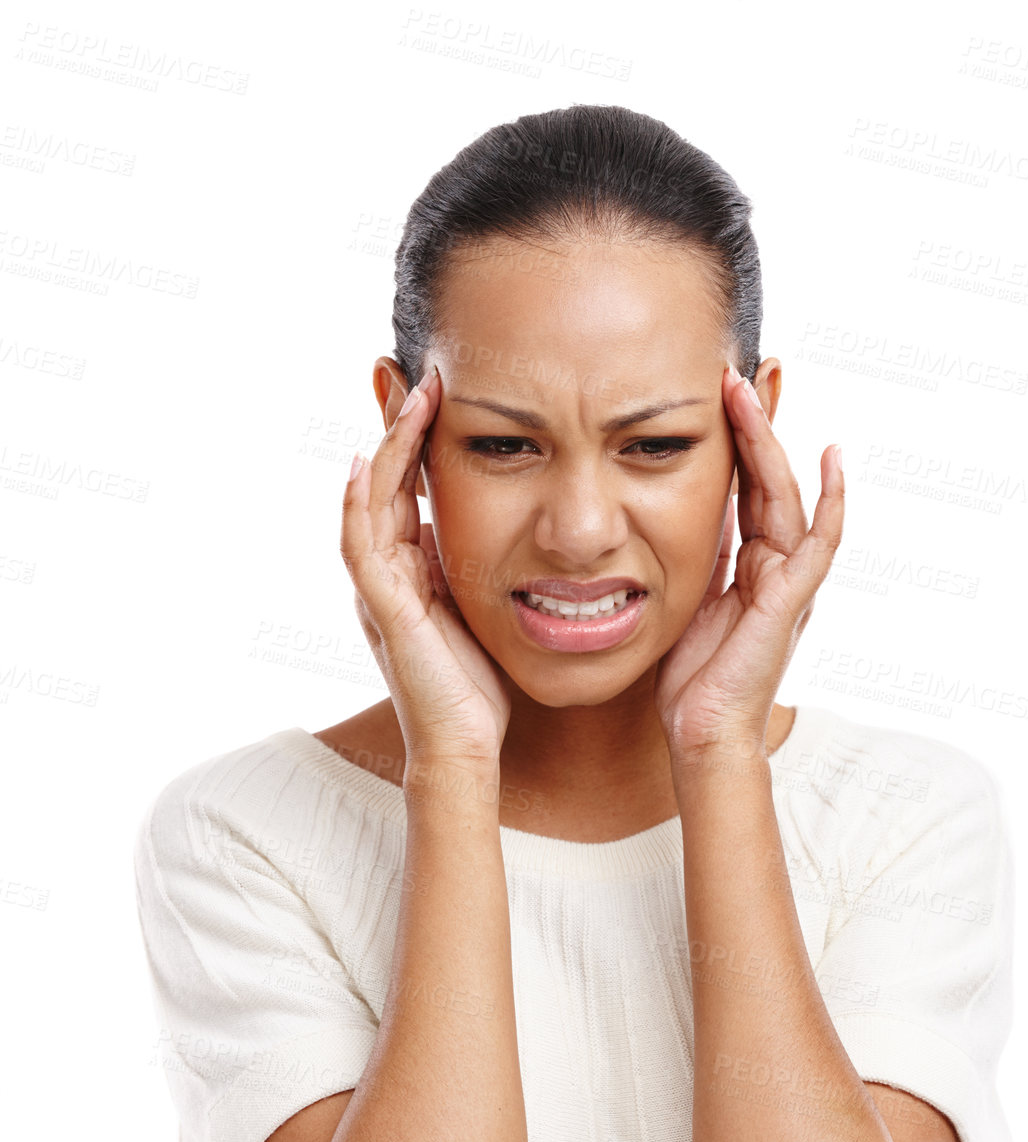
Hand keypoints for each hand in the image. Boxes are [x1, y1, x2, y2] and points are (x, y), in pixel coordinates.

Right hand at [341, 366, 509, 772]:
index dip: (420, 438)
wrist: (466, 749)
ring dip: (387, 444)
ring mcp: (380, 589)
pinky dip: (360, 501)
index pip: (413, 487)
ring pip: (370, 499)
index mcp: (416, 569)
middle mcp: (390, 572)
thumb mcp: (491, 612)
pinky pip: (360, 544)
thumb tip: (527, 532)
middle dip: (396, 424)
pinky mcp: (382, 610)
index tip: (442, 386)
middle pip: (385, 480)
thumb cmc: (483, 691)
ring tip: (406, 391)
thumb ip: (491, 571)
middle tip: (412, 366)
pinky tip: (369, 460)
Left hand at [654, 364, 843, 761]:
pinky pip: (820, 541)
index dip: (740, 439)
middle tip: (740, 368)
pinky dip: (831, 499)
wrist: (702, 733)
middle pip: (771, 479)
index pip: (748, 486)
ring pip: (788, 495)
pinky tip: (832, 457)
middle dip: (757, 423)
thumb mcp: (684, 598)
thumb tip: (678, 508)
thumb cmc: (692, 680)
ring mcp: (790, 581)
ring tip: (751, 388)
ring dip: (771, 440)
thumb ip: (695, 554)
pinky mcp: (794, 599)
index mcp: (751, 565)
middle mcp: (777, 566)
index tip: (723, 389)